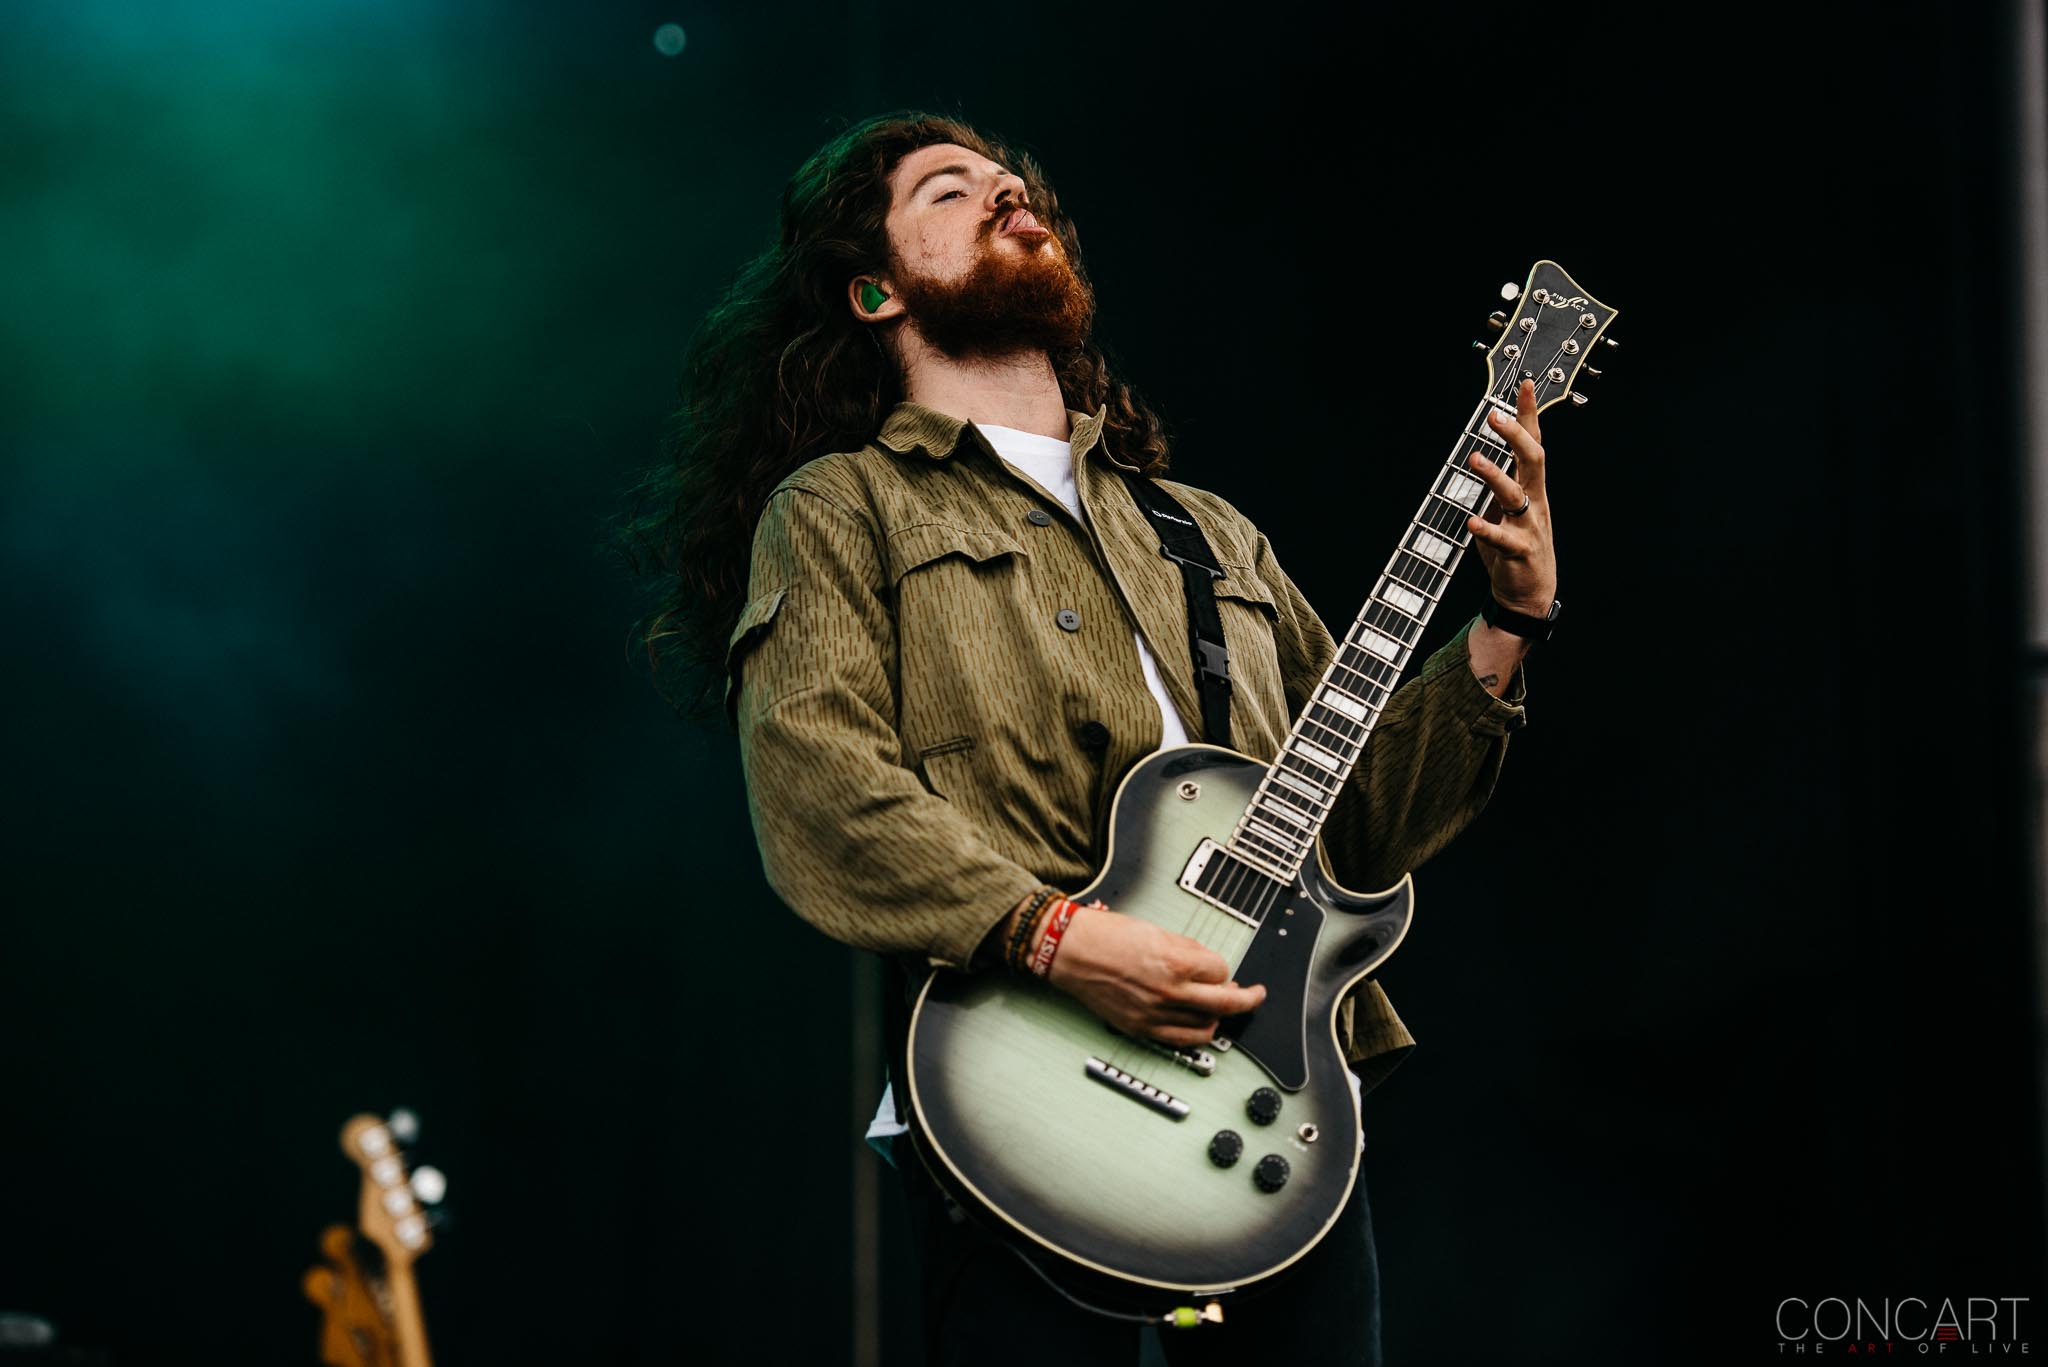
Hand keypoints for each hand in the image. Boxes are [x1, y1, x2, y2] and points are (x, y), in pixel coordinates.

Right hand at [1043, 905, 1265, 1047]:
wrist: (1070, 951)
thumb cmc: (1104, 935)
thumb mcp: (1156, 931)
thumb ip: (1187, 950)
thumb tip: (1209, 965)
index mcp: (1174, 962)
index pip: (1222, 971)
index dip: (1224, 968)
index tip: (1223, 968)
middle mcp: (1168, 992)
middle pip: (1226, 1002)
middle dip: (1248, 999)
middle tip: (1256, 995)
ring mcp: (1155, 1014)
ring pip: (1207, 1025)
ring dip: (1219, 1015)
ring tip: (1219, 1007)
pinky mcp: (1141, 1028)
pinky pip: (1181, 1040)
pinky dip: (1197, 1033)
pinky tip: (1199, 1024)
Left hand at [1464, 377, 1557, 615]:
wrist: (1529, 593)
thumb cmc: (1516, 545)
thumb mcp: (1509, 507)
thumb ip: (1502, 480)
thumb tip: (1481, 449)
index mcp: (1532, 487)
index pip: (1534, 443)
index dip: (1529, 414)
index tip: (1526, 384)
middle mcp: (1535, 502)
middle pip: (1533, 460)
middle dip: (1515, 435)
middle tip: (1494, 415)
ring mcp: (1530, 526)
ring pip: (1516, 495)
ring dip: (1494, 476)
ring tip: (1474, 458)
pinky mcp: (1520, 552)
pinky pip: (1503, 538)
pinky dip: (1487, 529)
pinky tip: (1471, 522)